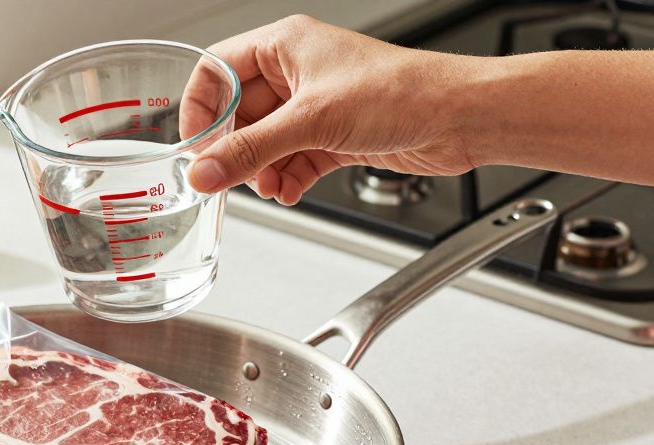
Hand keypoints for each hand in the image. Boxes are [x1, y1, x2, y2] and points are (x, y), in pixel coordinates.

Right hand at [183, 15, 475, 204]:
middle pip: (239, 114)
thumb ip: (250, 152)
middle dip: (235, 150)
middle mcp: (297, 72)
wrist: (458, 118)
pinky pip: (290, 159)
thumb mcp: (312, 122)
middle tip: (228, 177)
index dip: (200, 108)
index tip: (194, 145)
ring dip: (261, 170)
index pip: (217, 71)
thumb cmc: (402, 91)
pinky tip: (291, 190)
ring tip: (270, 186)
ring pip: (264, 142)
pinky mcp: (332, 135)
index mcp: (285, 45)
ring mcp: (314, 105)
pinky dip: (286, 178)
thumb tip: (203, 171)